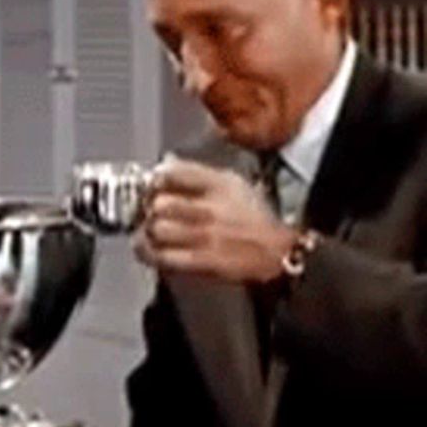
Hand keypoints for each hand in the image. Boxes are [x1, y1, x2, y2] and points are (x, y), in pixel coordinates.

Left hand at [133, 157, 295, 281]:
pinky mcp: (204, 261)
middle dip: (149, 208)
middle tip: (147, 212)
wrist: (278, 251)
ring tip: (147, 231)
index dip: (156, 179)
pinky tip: (148, 249)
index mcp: (219, 184)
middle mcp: (211, 209)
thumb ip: (198, 175)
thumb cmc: (253, 217)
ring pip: (159, 230)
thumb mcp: (232, 184)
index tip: (153, 185)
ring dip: (147, 231)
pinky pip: (165, 257)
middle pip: (161, 203)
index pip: (174, 173)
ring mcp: (207, 237)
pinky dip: (150, 253)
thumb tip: (166, 165)